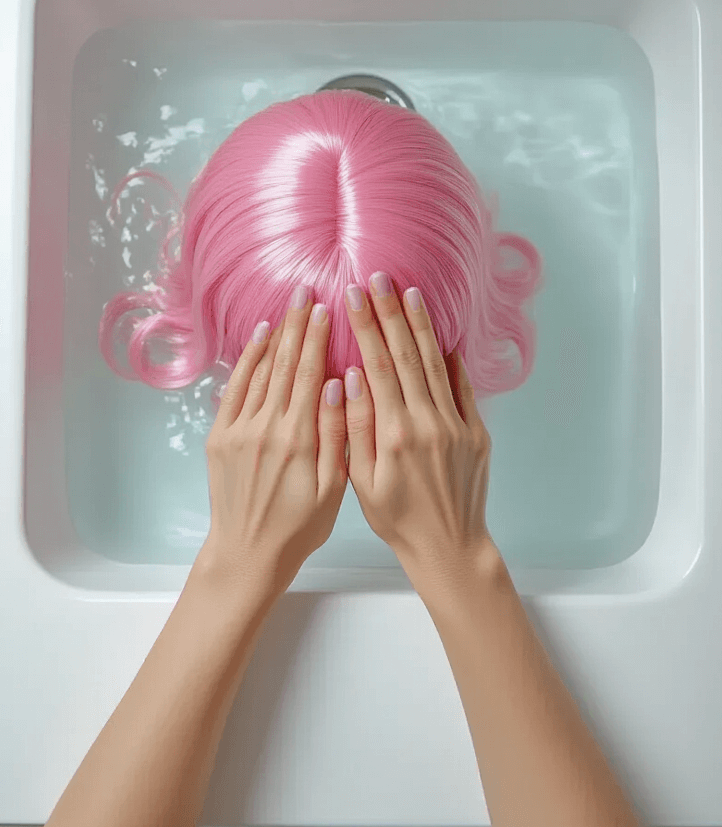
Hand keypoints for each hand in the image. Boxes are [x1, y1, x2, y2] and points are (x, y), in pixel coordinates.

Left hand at [201, 286, 347, 595]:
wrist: (247, 554)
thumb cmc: (299, 528)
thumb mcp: (333, 488)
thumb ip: (336, 435)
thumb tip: (336, 385)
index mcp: (297, 439)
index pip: (308, 374)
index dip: (316, 338)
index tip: (325, 307)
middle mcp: (265, 428)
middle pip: (283, 364)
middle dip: (296, 324)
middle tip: (305, 290)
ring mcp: (238, 430)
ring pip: (259, 371)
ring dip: (274, 336)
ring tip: (287, 306)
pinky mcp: (219, 437)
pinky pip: (234, 389)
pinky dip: (246, 361)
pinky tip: (257, 339)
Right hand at [342, 274, 493, 590]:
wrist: (450, 547)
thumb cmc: (398, 520)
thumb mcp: (362, 481)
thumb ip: (356, 427)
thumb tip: (351, 378)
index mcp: (394, 433)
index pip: (376, 366)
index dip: (364, 327)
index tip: (353, 296)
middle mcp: (426, 422)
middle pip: (405, 355)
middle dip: (390, 312)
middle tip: (380, 278)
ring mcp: (455, 425)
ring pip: (434, 364)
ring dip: (421, 326)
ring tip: (410, 293)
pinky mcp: (476, 432)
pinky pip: (462, 388)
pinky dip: (451, 360)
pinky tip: (442, 337)